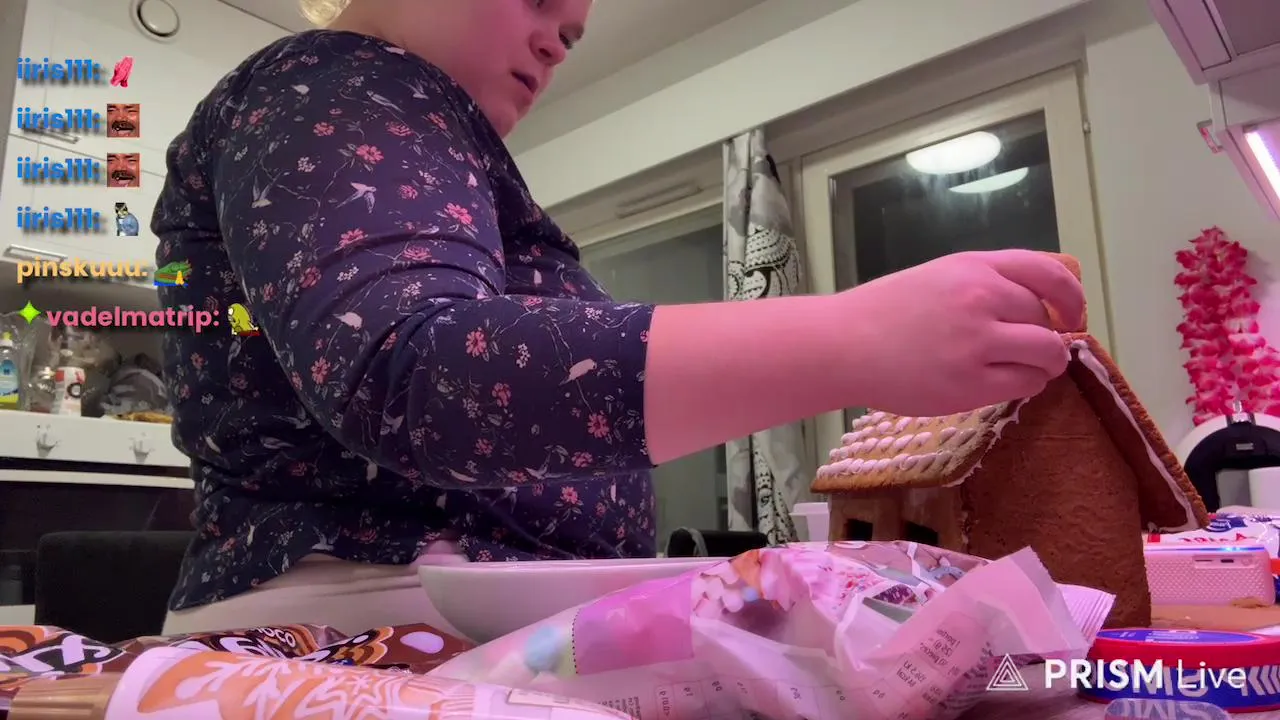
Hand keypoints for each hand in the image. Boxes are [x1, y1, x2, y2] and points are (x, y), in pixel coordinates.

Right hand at [841, 249, 1085, 415]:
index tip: (1072, 315)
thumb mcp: (939, 276)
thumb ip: (986, 282)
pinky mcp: (971, 383)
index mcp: (974, 266)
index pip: (1050, 273)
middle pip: (1048, 319)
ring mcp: (978, 342)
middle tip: (1034, 351)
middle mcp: (982, 297)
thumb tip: (1041, 304)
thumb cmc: (884, 312)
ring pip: (1047, 353)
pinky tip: (1003, 382)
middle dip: (1050, 336)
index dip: (1072, 297)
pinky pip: (1026, 383)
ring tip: (1027, 370)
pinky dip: (1026, 384)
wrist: (842, 345)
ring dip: (1046, 364)